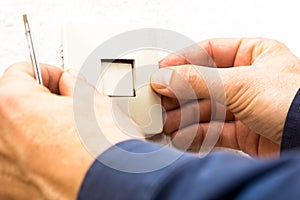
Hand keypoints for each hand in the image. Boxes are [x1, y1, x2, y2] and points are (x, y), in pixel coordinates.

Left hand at [0, 62, 131, 198]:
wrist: (116, 191)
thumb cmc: (105, 152)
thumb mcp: (94, 102)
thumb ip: (75, 85)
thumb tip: (70, 83)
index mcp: (12, 106)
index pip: (19, 72)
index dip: (47, 73)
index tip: (60, 80)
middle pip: (14, 106)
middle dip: (40, 101)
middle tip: (66, 105)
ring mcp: (3, 171)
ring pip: (17, 136)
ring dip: (38, 128)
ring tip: (67, 133)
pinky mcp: (14, 191)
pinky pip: (21, 163)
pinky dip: (37, 155)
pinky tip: (63, 156)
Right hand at [151, 38, 299, 157]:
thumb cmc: (298, 104)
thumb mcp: (241, 83)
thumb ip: (198, 80)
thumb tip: (165, 77)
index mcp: (255, 55)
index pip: (209, 51)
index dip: (183, 61)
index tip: (161, 71)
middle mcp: (249, 80)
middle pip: (203, 84)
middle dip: (179, 94)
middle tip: (157, 100)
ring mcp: (245, 108)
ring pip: (205, 110)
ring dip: (183, 117)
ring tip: (165, 122)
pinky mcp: (244, 133)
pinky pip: (212, 131)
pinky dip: (195, 134)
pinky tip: (181, 136)